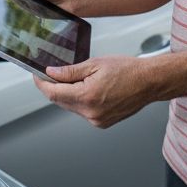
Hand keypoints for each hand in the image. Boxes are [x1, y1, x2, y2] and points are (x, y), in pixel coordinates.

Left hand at [35, 55, 156, 128]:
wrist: (149, 82)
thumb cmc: (128, 70)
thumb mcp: (96, 64)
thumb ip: (70, 71)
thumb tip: (51, 73)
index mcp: (87, 96)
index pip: (54, 93)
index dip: (42, 83)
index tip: (37, 75)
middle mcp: (91, 112)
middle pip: (61, 101)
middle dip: (54, 87)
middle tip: (52, 73)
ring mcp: (97, 120)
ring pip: (71, 107)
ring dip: (68, 94)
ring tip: (76, 79)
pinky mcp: (102, 123)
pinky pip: (83, 111)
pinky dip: (80, 101)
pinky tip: (88, 88)